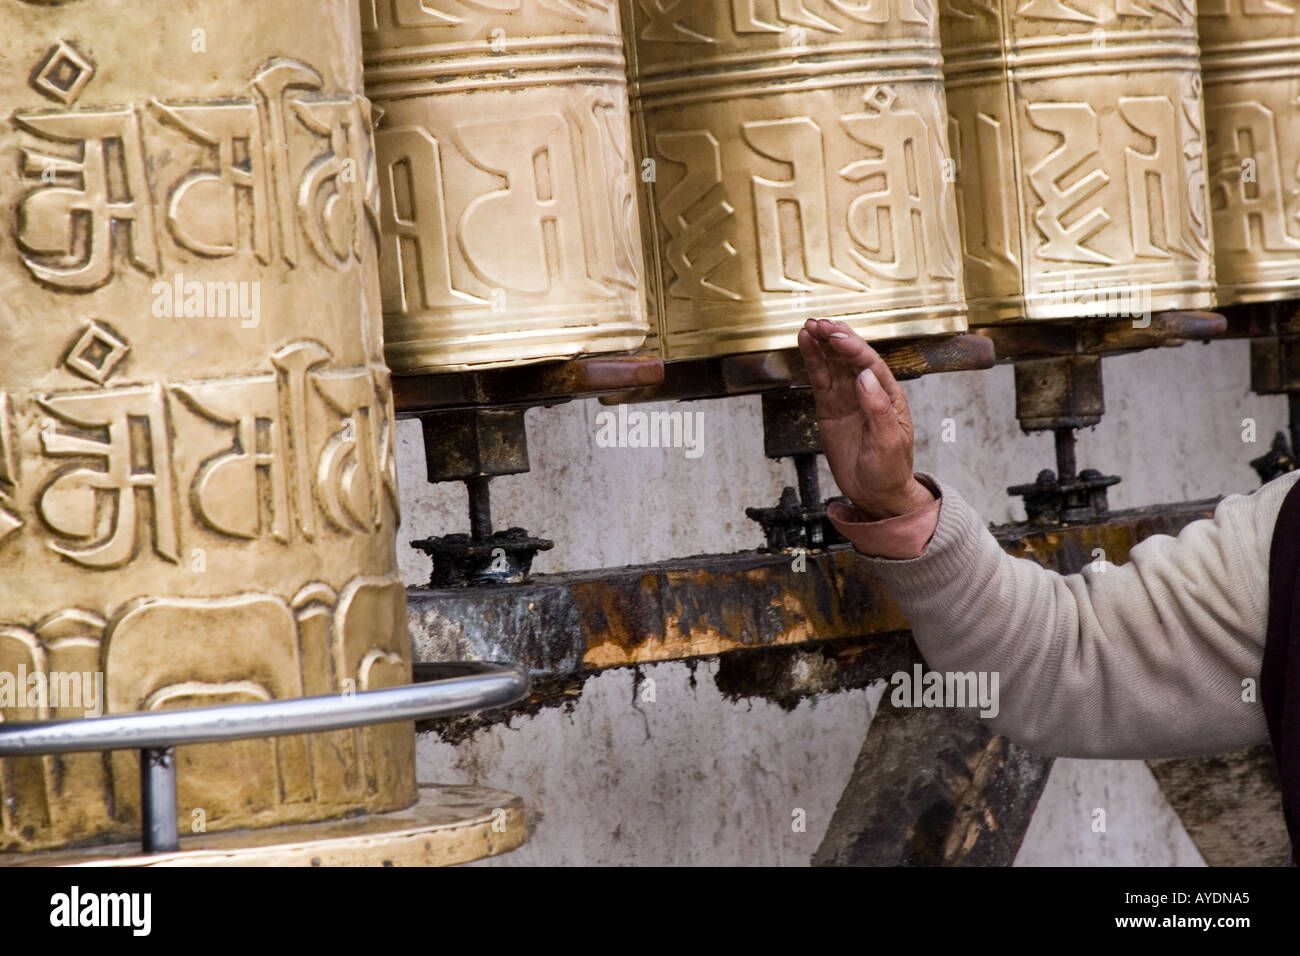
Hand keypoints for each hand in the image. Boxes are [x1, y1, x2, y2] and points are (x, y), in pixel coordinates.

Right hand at [797, 318, 934, 520]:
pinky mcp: (829, 408)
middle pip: (850, 357)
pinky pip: (820, 380)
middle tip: (820, 324)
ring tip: (808, 327)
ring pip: (833, 364)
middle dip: (835, 338)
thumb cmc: (890, 470)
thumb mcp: (889, 442)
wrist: (875, 493)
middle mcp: (867, 391)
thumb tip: (865, 378)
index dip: (853, 348)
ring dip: (821, 345)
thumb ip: (878, 409)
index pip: (869, 364)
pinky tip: (805, 345)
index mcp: (888, 395)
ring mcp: (847, 398)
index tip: (837, 337)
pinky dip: (812, 362)